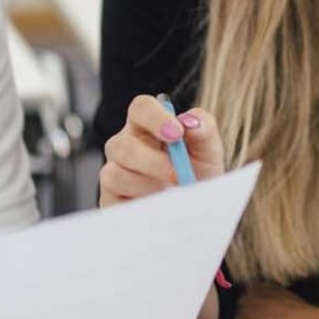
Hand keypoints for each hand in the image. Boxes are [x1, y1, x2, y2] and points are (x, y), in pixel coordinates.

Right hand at [98, 95, 225, 206]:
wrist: (197, 211)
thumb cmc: (198, 174)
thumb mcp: (208, 151)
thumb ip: (204, 129)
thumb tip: (190, 121)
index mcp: (147, 126)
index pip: (141, 108)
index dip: (155, 117)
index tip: (176, 133)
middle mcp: (125, 146)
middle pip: (124, 144)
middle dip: (153, 161)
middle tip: (178, 175)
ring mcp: (115, 172)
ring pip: (115, 174)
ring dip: (146, 187)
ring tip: (170, 195)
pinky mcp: (110, 201)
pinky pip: (113, 201)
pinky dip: (138, 205)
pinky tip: (157, 208)